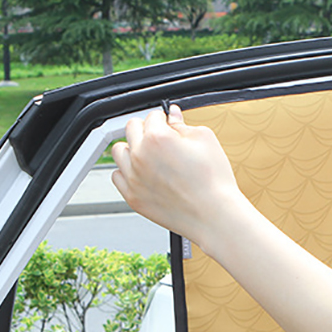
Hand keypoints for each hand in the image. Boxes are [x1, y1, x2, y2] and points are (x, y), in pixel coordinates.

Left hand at [111, 105, 245, 251]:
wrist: (214, 216)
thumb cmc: (213, 182)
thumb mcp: (205, 141)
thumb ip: (183, 124)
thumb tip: (173, 116)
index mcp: (157, 138)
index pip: (152, 116)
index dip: (164, 119)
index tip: (170, 126)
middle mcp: (140, 156)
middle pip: (131, 129)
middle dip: (146, 129)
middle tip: (161, 139)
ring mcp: (133, 178)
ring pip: (119, 151)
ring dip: (132, 149)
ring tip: (149, 156)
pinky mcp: (133, 197)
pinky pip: (117, 176)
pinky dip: (127, 172)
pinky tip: (143, 174)